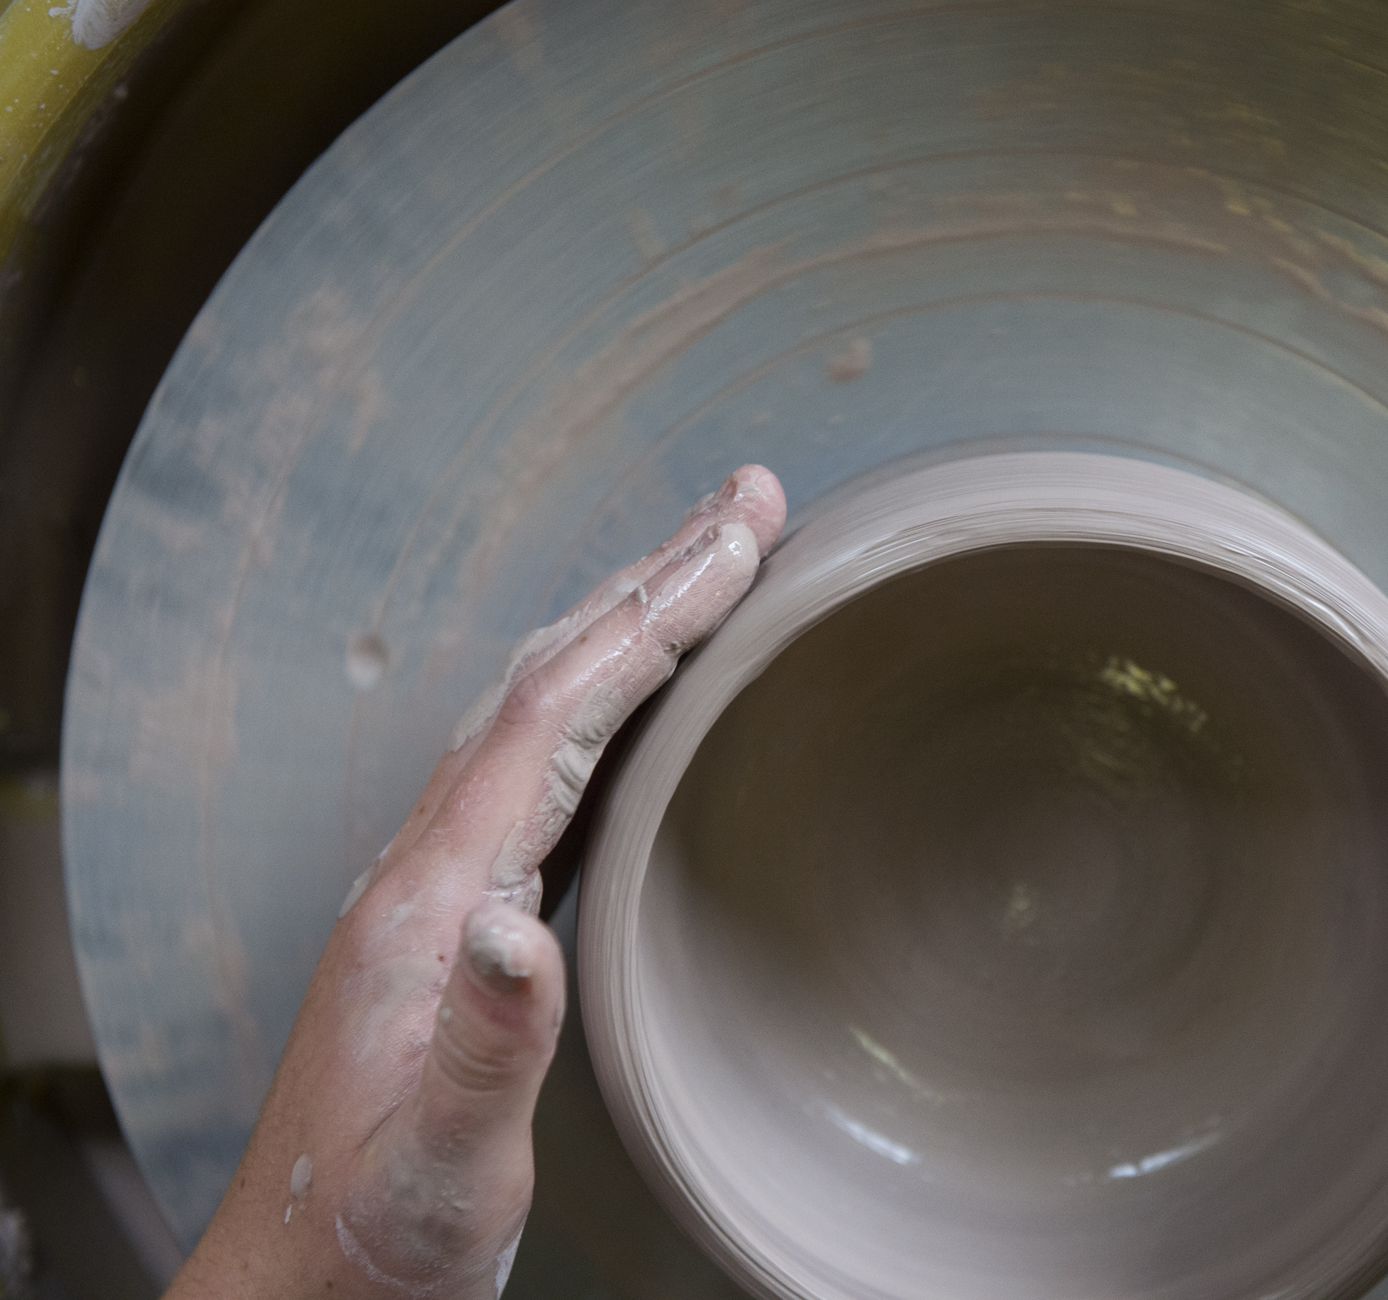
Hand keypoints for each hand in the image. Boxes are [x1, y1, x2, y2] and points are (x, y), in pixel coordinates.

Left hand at [165, 466, 785, 1298]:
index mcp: (433, 902)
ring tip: (707, 565)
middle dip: (652, 579)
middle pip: (547, 679)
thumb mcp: (444, 1166)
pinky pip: (541, 764)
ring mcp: (441, 889)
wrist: (303, 1289)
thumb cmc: (372, 1236)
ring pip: (540, 709)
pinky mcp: (460, 920)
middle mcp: (429, 869)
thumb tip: (520, 924)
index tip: (740, 538)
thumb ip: (488, 1047)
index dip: (652, 615)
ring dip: (626, 622)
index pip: (556, 715)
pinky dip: (604, 696)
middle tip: (748, 503)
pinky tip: (637, 701)